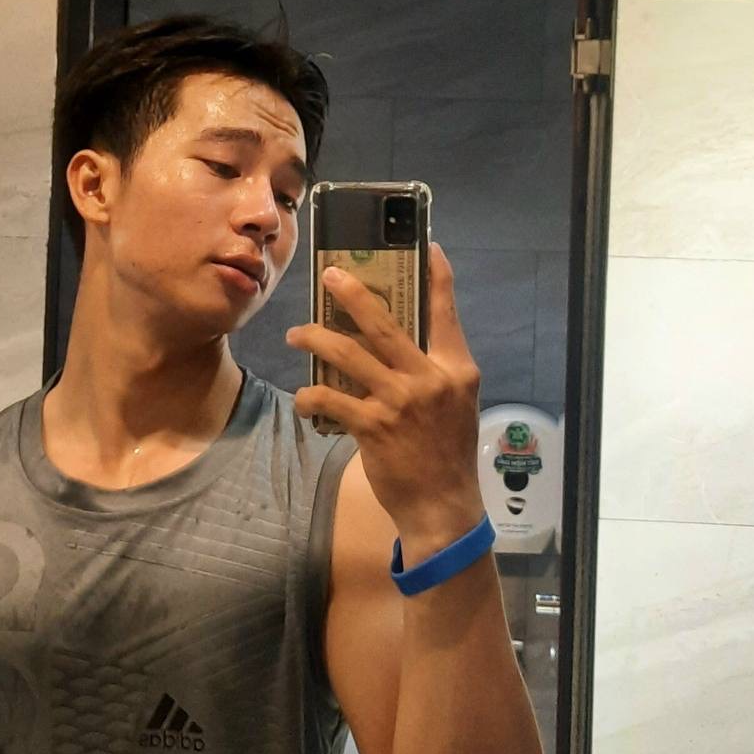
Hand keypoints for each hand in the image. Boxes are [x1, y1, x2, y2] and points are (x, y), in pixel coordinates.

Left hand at [285, 243, 484, 541]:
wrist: (443, 506)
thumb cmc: (447, 450)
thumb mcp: (456, 401)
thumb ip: (435, 367)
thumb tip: (402, 337)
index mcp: (455, 368)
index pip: (446, 313)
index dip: (438, 277)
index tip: (428, 246)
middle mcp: (429, 379)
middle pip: (384, 323)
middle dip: (353, 294)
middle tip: (329, 275)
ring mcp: (400, 402)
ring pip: (348, 355)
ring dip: (316, 339)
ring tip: (296, 334)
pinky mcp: (374, 427)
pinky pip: (331, 400)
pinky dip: (311, 396)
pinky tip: (303, 397)